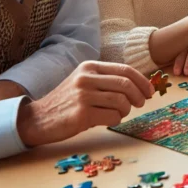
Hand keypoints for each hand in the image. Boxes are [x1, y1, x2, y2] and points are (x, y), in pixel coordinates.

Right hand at [16, 61, 152, 147]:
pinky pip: (112, 117)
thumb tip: (140, 86)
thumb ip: (107, 80)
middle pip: (126, 84)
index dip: (142, 81)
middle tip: (140, 104)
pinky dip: (115, 120)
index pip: (125, 70)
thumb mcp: (84, 82)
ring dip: (126, 110)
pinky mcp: (81, 114)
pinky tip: (107, 120)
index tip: (150, 91)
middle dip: (139, 96)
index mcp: (89, 67)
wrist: (38, 118)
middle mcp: (86, 78)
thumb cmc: (67, 102)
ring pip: (121, 101)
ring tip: (119, 113)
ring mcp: (83, 96)